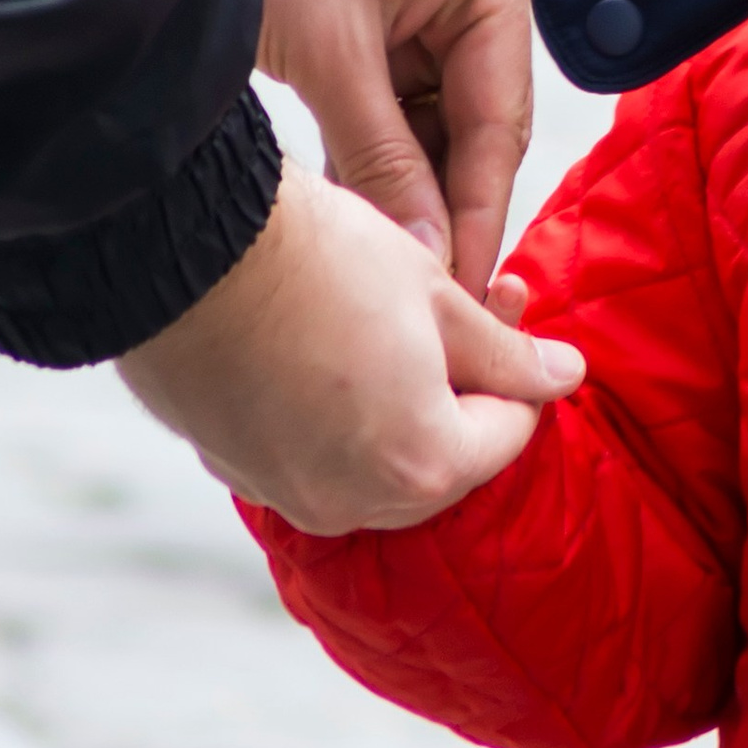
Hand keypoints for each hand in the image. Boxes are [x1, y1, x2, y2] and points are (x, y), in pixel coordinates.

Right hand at [120, 166, 582, 532]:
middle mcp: (354, 501)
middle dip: (463, 397)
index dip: (521, 374)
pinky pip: (309, 462)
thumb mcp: (435, 295)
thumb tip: (565, 376)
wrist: (182, 245)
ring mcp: (287, 493)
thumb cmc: (324, 260)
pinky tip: (325, 351)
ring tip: (392, 329)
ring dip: (399, 411)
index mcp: (423, 462)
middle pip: (443, 467)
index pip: (506, 436)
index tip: (510, 307)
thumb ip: (507, 354)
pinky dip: (332, 421)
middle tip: (463, 315)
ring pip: (375, 472)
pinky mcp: (234, 469)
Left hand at [175, 0, 531, 299]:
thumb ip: (383, 160)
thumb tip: (426, 258)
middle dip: (442, 205)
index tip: (461, 288)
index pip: (500, 116)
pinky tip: (357, 217)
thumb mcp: (329, 52)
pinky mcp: (394, 16)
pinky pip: (398, 105)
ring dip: (405, 188)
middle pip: (476, 124)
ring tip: (383, 267)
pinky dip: (375, 157)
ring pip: (436, 124)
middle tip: (424, 295)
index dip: (477, 210)